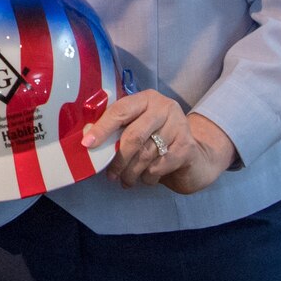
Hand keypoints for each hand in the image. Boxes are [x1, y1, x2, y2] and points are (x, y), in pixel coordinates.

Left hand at [83, 93, 236, 194]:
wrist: (193, 154)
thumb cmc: (156, 140)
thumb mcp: (138, 128)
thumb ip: (119, 130)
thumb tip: (89, 142)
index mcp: (146, 99)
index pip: (120, 111)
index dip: (102, 128)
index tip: (88, 144)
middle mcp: (164, 108)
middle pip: (134, 135)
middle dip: (118, 159)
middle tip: (110, 175)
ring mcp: (179, 126)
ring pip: (146, 154)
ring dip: (132, 172)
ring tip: (126, 180)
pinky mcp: (188, 146)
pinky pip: (160, 165)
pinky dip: (149, 176)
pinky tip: (146, 179)